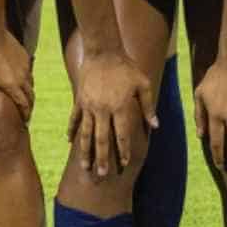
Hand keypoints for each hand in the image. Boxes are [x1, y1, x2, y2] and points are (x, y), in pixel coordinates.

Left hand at [0, 28, 34, 121]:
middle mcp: (22, 77)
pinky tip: (20, 78)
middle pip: (31, 95)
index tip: (25, 122)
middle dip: (30, 106)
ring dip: (29, 92)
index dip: (26, 114)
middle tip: (27, 113)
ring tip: (24, 97)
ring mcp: (24, 66)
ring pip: (31, 83)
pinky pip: (28, 71)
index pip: (24, 104)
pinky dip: (27, 79)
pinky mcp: (24, 55)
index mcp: (11, 85)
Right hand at [69, 48, 156, 176]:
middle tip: (102, 174)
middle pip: (101, 139)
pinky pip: (74, 119)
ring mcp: (88, 106)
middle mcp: (102, 109)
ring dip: (85, 151)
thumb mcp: (143, 84)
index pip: (121, 134)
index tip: (124, 163)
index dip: (123, 150)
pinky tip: (70, 143)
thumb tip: (156, 125)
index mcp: (119, 107)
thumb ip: (148, 106)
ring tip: (85, 166)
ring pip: (85, 133)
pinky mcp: (79, 100)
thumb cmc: (126, 67)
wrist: (103, 51)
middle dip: (102, 158)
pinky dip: (72, 132)